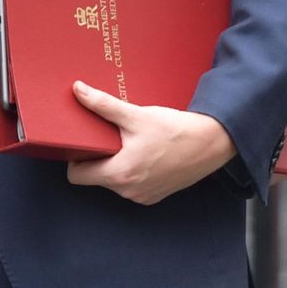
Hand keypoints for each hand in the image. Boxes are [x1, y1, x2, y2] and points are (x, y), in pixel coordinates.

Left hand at [65, 80, 236, 205]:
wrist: (211, 143)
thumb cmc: (175, 131)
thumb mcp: (136, 116)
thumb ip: (103, 105)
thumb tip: (78, 91)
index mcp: (119, 174)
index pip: (77, 176)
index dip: (75, 157)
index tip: (83, 142)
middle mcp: (128, 191)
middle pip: (95, 178)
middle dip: (97, 158)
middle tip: (107, 136)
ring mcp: (142, 196)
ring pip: (114, 181)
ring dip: (115, 164)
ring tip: (128, 142)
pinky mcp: (154, 195)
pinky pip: (132, 185)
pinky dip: (132, 171)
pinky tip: (144, 153)